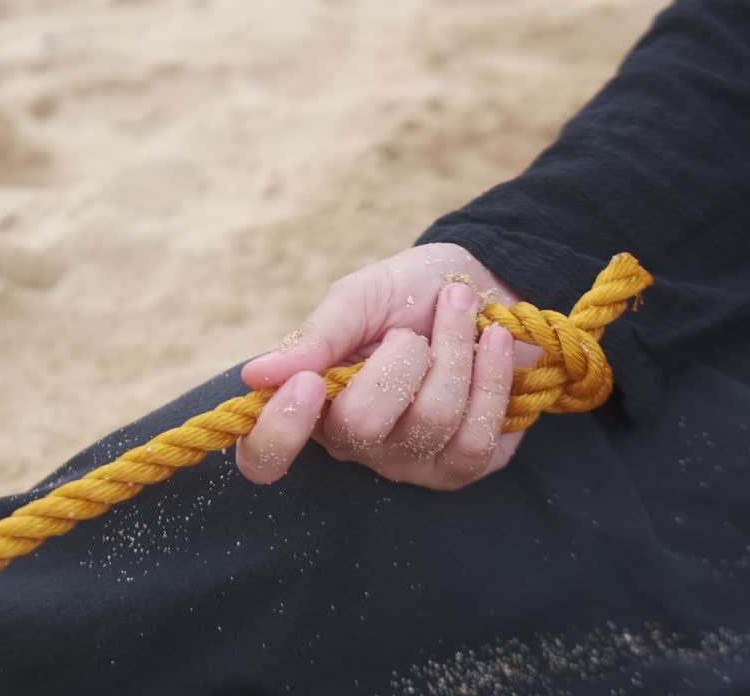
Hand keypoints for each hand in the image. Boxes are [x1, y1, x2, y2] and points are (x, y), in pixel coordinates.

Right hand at [236, 243, 541, 489]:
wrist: (486, 284)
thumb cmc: (410, 293)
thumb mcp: (359, 297)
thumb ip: (316, 336)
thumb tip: (256, 376)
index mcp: (311, 405)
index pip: (264, 458)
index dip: (278, 433)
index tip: (308, 382)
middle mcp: (356, 445)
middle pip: (360, 430)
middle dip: (398, 360)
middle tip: (411, 330)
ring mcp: (411, 463)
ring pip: (431, 424)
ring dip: (454, 353)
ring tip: (461, 308)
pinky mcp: (466, 465)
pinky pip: (477, 439)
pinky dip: (491, 379)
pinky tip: (494, 341)